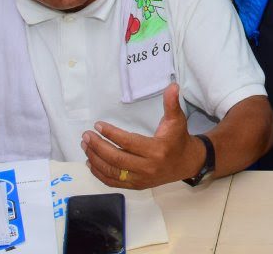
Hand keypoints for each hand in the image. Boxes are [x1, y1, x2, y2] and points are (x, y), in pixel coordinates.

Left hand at [83, 83, 202, 189]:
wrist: (186, 163)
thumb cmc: (178, 139)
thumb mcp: (177, 120)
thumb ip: (172, 103)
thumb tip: (172, 86)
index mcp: (157, 150)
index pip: (129, 143)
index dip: (111, 134)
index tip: (98, 125)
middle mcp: (148, 167)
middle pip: (116, 159)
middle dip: (98, 147)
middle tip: (86, 136)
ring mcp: (140, 179)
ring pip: (112, 172)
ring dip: (95, 159)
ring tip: (85, 146)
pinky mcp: (136, 186)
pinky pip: (113, 182)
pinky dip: (99, 173)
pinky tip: (91, 162)